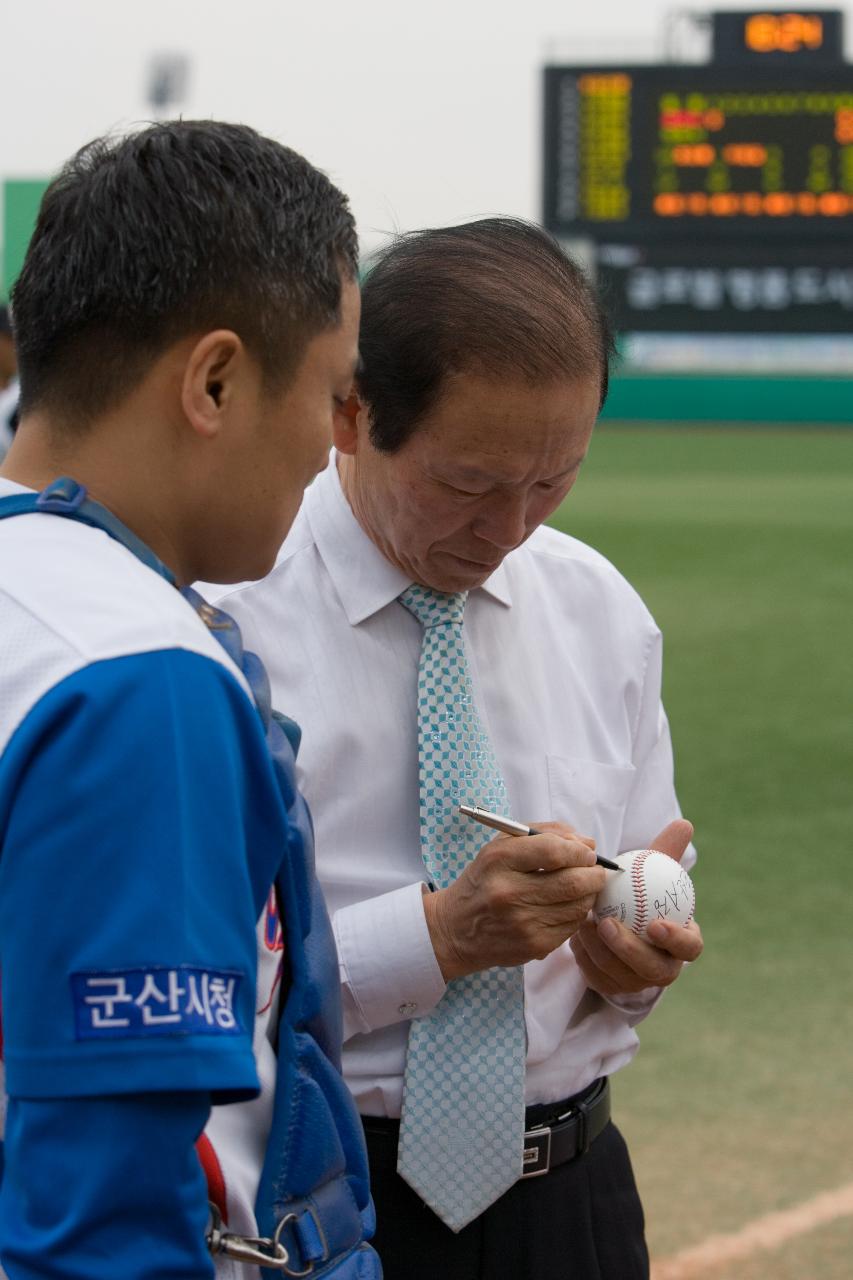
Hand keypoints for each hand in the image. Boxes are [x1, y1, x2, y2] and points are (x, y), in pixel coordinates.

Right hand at [423, 822, 605, 980]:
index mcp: (499, 860)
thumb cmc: (484, 880)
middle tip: (596, 871)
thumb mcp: (500, 846)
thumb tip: (587, 843)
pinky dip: (577, 914)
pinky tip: (567, 907)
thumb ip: (544, 834)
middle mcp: (509, 892)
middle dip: (594, 874)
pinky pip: (572, 926)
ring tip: (584, 887)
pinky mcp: (534, 946)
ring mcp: (523, 923)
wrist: (455, 929)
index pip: (553, 850)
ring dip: (589, 894)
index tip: (587, 852)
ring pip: (578, 905)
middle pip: (573, 881)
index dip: (579, 851)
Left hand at [569, 819, 703, 997]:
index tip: (655, 923)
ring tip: (583, 921)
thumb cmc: (641, 892)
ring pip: (621, 975)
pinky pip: (596, 977)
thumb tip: (684, 823)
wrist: (617, 916)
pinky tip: (574, 934)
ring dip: (600, 949)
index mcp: (683, 942)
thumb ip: (666, 850)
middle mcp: (664, 967)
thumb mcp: (652, 872)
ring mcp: (637, 982)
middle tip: (606, 923)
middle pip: (654, 970)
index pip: (690, 948)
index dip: (676, 940)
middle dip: (630, 950)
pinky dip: (585, 956)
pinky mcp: (611, 987)